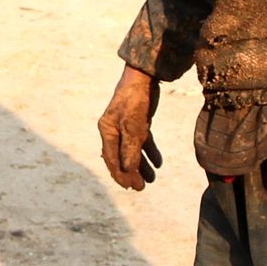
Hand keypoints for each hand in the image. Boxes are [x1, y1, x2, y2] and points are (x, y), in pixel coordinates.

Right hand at [99, 65, 162, 190]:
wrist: (144, 77)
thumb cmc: (135, 100)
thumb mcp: (133, 126)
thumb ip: (131, 148)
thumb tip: (129, 170)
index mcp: (107, 131)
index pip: (112, 160)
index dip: (122, 175)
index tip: (132, 188)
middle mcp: (114, 130)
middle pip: (121, 157)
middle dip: (131, 173)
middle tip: (141, 188)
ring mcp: (125, 126)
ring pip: (133, 151)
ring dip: (141, 166)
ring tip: (151, 179)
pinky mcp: (138, 122)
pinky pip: (142, 142)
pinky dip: (150, 152)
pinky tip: (158, 163)